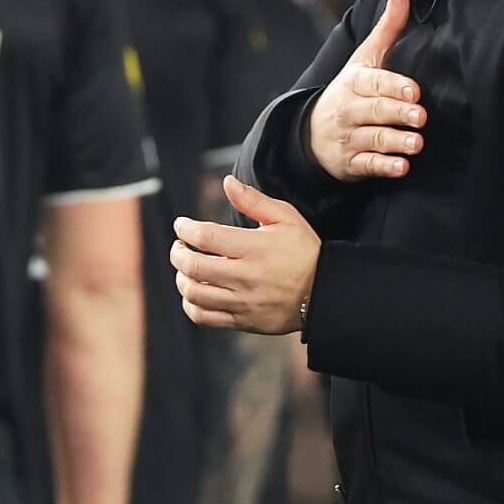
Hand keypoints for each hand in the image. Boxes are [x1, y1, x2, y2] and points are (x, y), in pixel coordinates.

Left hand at [174, 176, 321, 335]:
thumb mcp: (286, 218)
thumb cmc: (304, 252)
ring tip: (186, 269)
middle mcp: (246, 276)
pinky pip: (205, 317)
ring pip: (194, 294)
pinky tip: (194, 294)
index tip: (182, 225)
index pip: (205, 237)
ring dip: (182, 279)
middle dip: (178, 253)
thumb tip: (227, 183)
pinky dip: (191, 305)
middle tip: (180, 246)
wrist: (325, 292)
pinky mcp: (243, 320)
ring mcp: (243, 301)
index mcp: (255, 248)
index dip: (186, 229)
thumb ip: (254, 200)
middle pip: (194, 267)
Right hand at [308, 0, 424, 181]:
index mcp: (354, 82)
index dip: (393, 86)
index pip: (374, 82)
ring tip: (417, 143)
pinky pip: (368, 165)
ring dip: (396, 142)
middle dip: (398, 113)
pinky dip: (384, 167)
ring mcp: (349, 137)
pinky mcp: (351, 162)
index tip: (414, 90)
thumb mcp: (364, 59)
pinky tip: (402, 167)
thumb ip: (387, 29)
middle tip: (420, 117)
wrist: (312, 132)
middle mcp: (350, 109)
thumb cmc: (350, 91)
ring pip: (374, 139)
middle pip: (376, 111)